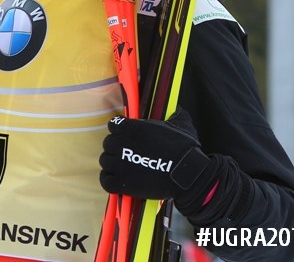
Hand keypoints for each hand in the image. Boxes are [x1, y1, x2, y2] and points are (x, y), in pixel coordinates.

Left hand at [99, 109, 215, 202]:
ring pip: (105, 161)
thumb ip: (173, 115)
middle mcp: (121, 144)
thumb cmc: (184, 150)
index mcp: (131, 128)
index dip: (119, 130)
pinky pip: (105, 180)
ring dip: (113, 164)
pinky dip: (110, 180)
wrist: (188, 175)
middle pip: (108, 143)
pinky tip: (118, 181)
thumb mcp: (180, 125)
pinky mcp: (122, 183)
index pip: (113, 125)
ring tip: (125, 168)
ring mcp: (120, 164)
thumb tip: (178, 110)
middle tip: (128, 154)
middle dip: (116, 148)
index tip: (126, 136)